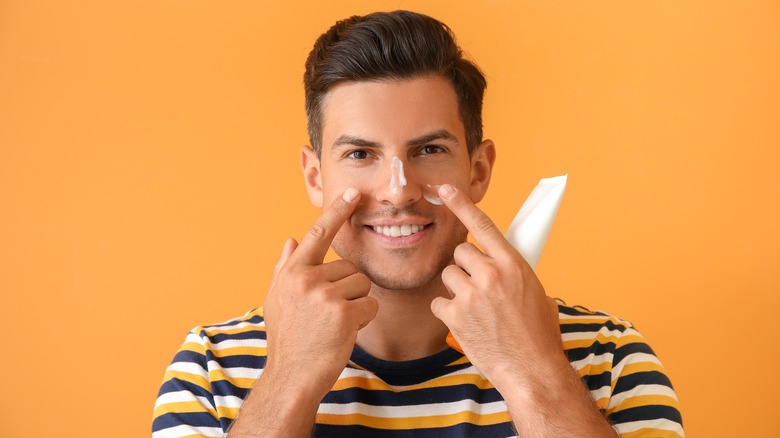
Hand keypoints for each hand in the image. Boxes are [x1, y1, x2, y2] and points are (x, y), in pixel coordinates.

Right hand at [263, 187, 377, 398]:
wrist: (291, 377)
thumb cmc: (287, 339)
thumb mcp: (277, 300)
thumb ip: (284, 268)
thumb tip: (291, 239)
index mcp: (292, 271)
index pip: (318, 233)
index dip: (338, 211)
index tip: (354, 192)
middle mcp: (306, 278)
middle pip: (351, 268)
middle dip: (348, 290)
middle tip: (328, 315)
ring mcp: (325, 294)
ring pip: (363, 286)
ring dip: (357, 305)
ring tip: (334, 324)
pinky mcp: (343, 312)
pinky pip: (370, 305)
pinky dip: (364, 320)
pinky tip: (345, 332)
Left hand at [430, 184, 564, 386]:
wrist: (533, 371)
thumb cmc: (539, 335)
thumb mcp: (536, 292)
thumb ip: (512, 272)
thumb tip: (498, 264)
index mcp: (513, 265)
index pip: (483, 225)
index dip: (461, 204)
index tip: (444, 190)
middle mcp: (491, 275)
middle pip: (460, 252)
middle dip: (465, 266)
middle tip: (477, 286)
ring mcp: (471, 295)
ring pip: (447, 275)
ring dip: (456, 288)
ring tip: (475, 308)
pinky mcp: (455, 316)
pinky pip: (438, 302)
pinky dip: (447, 312)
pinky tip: (465, 323)